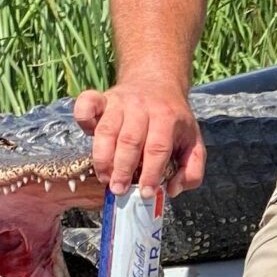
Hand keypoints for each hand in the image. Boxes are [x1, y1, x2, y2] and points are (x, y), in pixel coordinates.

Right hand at [72, 77, 205, 196]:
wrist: (157, 82)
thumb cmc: (174, 120)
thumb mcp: (193, 143)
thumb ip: (192, 172)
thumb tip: (172, 190)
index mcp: (167, 118)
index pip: (157, 148)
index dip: (150, 173)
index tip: (146, 193)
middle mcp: (142, 107)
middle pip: (129, 141)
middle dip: (122, 170)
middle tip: (119, 190)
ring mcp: (119, 102)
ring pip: (106, 131)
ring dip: (103, 158)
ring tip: (106, 178)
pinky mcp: (102, 99)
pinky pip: (86, 106)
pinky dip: (83, 120)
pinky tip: (88, 136)